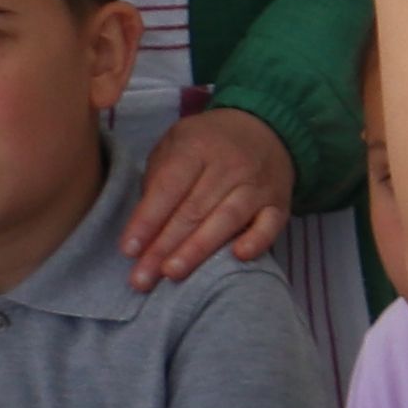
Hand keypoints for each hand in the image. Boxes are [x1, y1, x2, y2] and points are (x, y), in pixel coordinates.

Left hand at [120, 105, 296, 287]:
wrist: (265, 130)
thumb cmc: (208, 144)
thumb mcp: (175, 144)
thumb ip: (157, 178)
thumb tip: (143, 228)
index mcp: (197, 147)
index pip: (168, 188)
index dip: (147, 220)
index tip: (128, 250)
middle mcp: (230, 165)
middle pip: (193, 210)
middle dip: (164, 246)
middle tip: (142, 277)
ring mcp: (258, 185)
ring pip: (226, 220)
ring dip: (197, 250)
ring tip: (172, 274)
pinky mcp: (279, 204)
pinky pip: (269, 225)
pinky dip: (256, 241)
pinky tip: (237, 256)